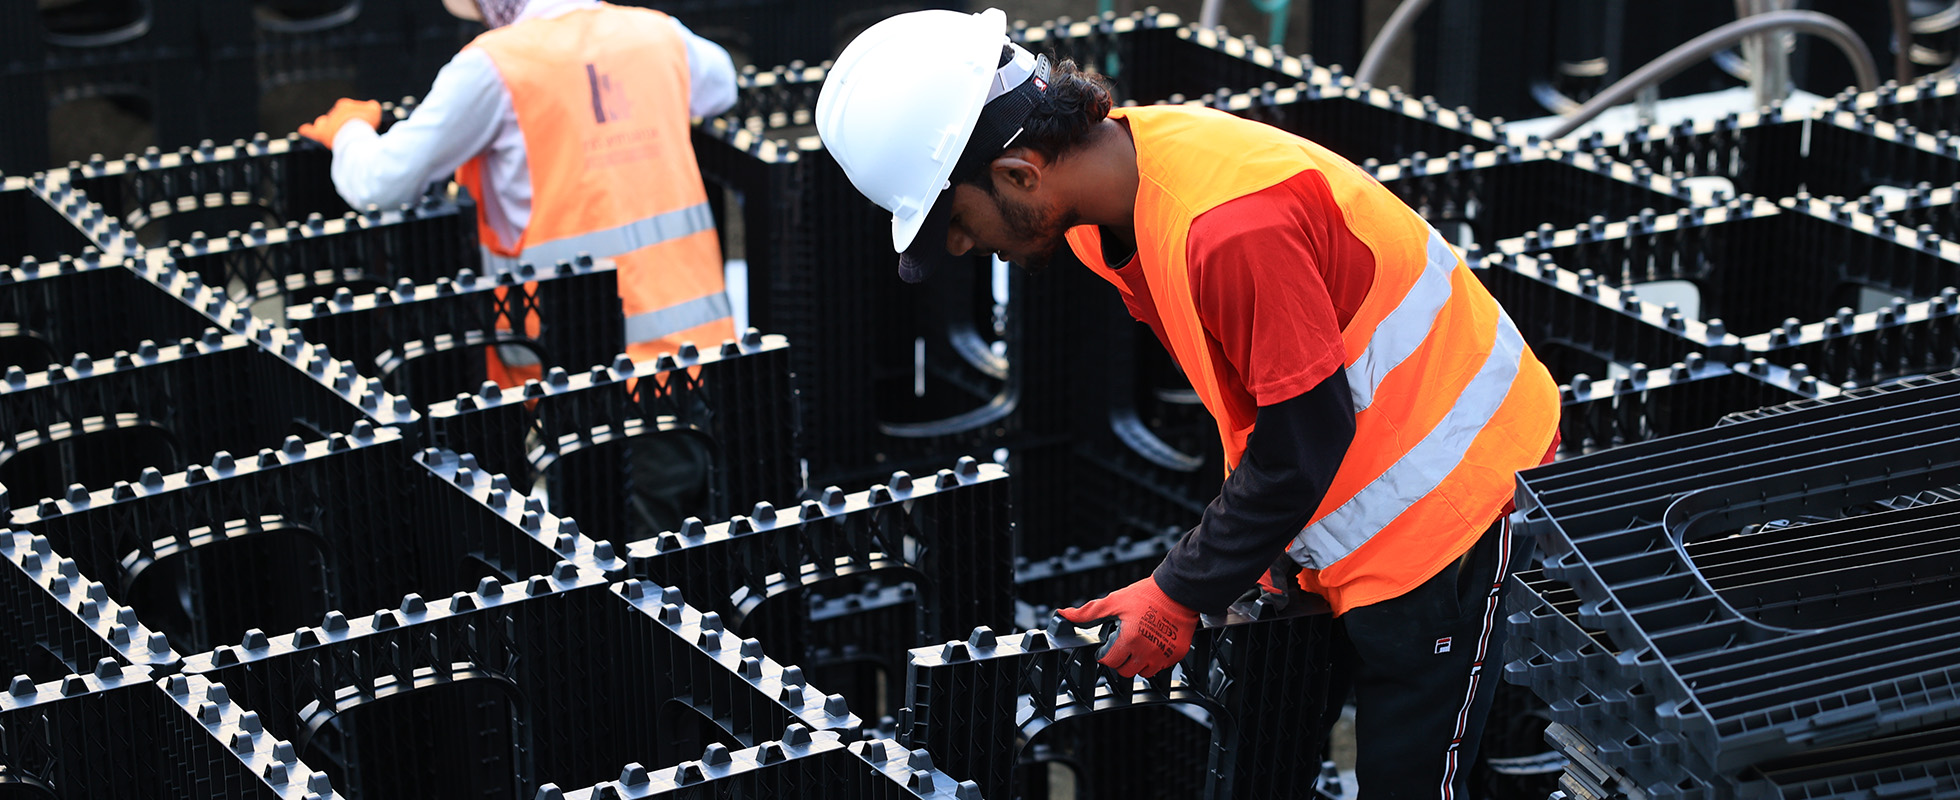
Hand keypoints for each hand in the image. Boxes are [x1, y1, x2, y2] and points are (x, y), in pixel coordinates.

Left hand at [297, 98, 382, 148]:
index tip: (362, 126)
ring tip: (332, 133)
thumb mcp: (374, 110)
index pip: (350, 110)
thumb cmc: (366, 123)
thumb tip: (370, 106)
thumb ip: (371, 107)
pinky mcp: (320, 134)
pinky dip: (308, 130)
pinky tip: (304, 129)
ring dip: (327, 126)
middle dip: (342, 123)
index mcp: (345, 105)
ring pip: (323, 122)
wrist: (354, 134)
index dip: (357, 118)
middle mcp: (333, 112)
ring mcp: (326, 123)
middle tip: (350, 133)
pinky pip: (309, 130)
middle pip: (337, 117)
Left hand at [1056, 576, 1198, 677]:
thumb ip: (1088, 613)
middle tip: (1122, 644)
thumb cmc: (1147, 595)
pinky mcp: (1178, 654)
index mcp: (1130, 640)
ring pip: (1144, 672)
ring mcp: (1164, 655)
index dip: (1105, 653)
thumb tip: (1063, 614)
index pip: (1110, 662)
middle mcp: (1147, 652)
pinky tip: (1153, 643)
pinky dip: (1155, 659)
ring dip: (1137, 663)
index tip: (1107, 646)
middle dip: (1120, 660)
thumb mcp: (1114, 601)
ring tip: (1138, 644)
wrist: (1179, 590)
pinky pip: (1162, 666)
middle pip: (1125, 671)